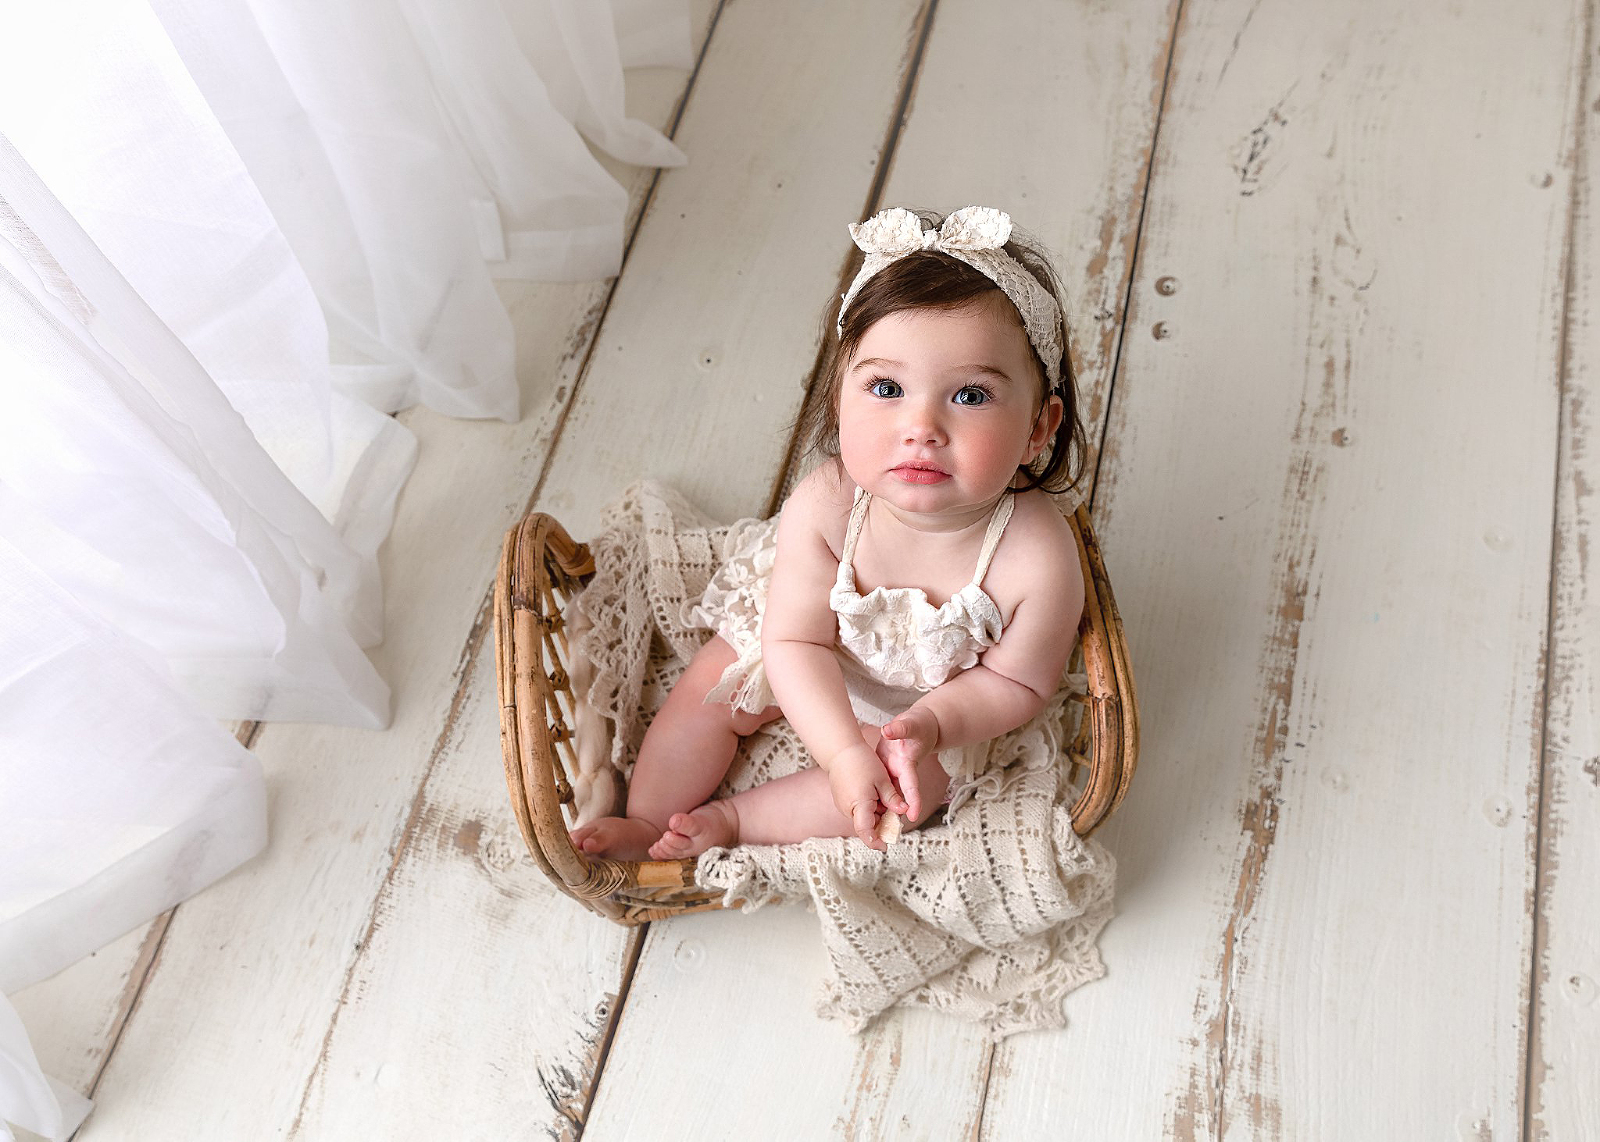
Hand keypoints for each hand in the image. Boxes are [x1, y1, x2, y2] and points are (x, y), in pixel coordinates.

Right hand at [827, 746, 908, 850]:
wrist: (841, 750)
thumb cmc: (861, 762)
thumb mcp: (882, 780)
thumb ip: (892, 798)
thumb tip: (903, 812)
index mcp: (859, 805)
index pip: (865, 832)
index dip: (875, 841)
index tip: (885, 847)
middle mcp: (847, 809)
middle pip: (868, 825)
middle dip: (883, 823)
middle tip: (896, 814)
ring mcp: (843, 805)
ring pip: (864, 817)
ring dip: (877, 814)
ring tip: (886, 797)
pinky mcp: (842, 800)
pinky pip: (858, 809)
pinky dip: (869, 807)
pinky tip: (876, 794)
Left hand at [876, 706, 939, 821]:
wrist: (919, 725)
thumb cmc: (919, 725)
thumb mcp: (911, 724)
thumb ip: (900, 728)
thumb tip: (888, 730)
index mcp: (909, 764)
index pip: (912, 785)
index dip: (913, 801)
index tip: (912, 815)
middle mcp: (902, 773)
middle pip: (898, 797)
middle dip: (894, 814)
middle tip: (887, 832)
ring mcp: (893, 773)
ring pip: (888, 796)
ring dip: (882, 810)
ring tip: (874, 828)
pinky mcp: (886, 771)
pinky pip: (880, 788)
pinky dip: (875, 799)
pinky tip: (864, 808)